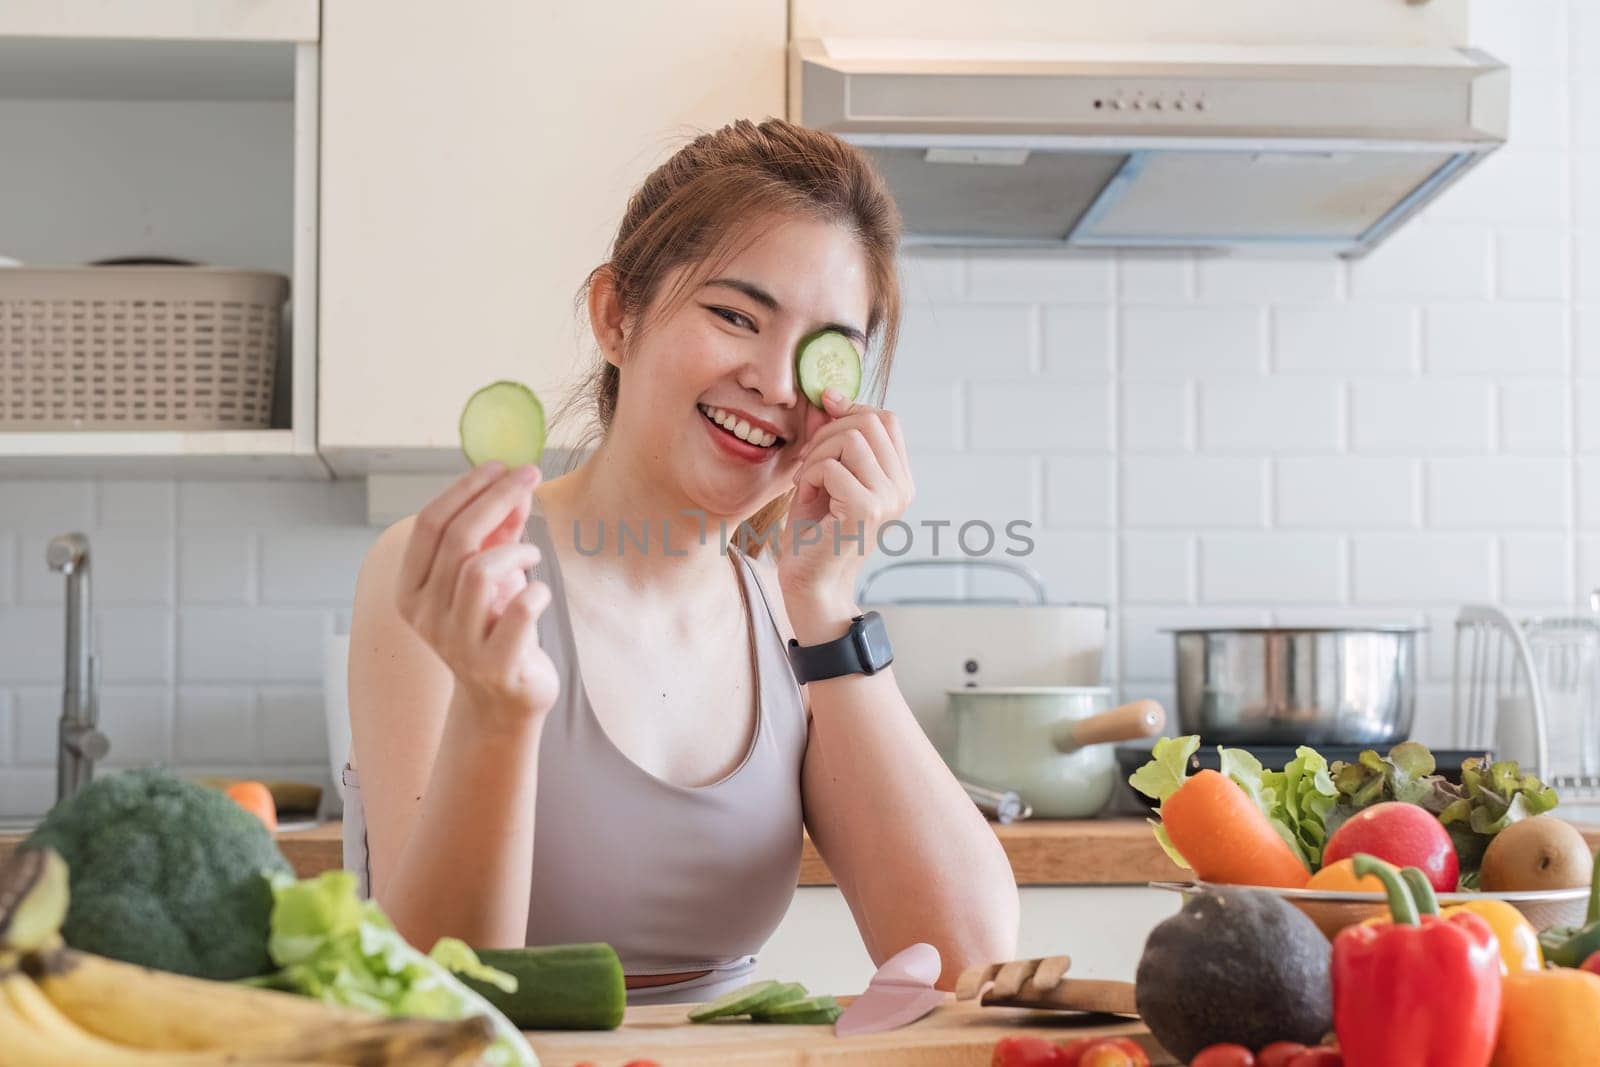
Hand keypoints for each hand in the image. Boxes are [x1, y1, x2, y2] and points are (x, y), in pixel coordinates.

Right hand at [395, 461, 559, 730]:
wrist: (504, 700)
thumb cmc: (495, 626)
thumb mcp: (491, 575)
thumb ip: (498, 533)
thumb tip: (515, 484)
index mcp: (411, 591)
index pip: (429, 525)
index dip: (465, 489)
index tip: (499, 465)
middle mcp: (425, 617)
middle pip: (456, 540)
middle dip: (496, 499)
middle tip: (529, 476)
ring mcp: (457, 644)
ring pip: (480, 572)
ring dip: (516, 550)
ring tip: (532, 553)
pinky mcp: (495, 666)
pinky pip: (519, 610)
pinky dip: (536, 590)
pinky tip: (540, 592)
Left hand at [778, 388, 913, 611]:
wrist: (811, 584)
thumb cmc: (815, 532)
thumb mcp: (824, 475)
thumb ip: (831, 437)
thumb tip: (828, 395)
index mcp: (899, 479)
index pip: (887, 419)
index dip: (852, 409)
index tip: (822, 416)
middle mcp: (902, 488)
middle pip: (870, 421)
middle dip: (829, 432)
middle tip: (809, 461)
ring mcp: (888, 499)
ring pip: (851, 439)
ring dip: (817, 454)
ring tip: (807, 480)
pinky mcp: (866, 510)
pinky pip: (832, 466)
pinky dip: (810, 476)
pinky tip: (805, 497)